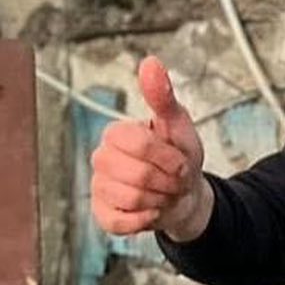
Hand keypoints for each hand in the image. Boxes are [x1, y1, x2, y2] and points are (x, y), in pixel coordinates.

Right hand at [90, 56, 212, 241]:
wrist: (185, 194)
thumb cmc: (179, 156)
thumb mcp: (179, 125)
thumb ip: (163, 97)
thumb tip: (150, 62)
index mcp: (116, 133)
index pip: (140, 144)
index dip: (169, 157)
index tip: (181, 160)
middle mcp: (101, 158)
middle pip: (138, 176)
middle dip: (168, 182)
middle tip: (175, 180)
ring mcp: (99, 187)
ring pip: (132, 200)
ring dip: (161, 200)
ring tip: (165, 193)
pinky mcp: (102, 214)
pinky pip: (122, 222)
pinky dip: (146, 219)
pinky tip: (152, 210)